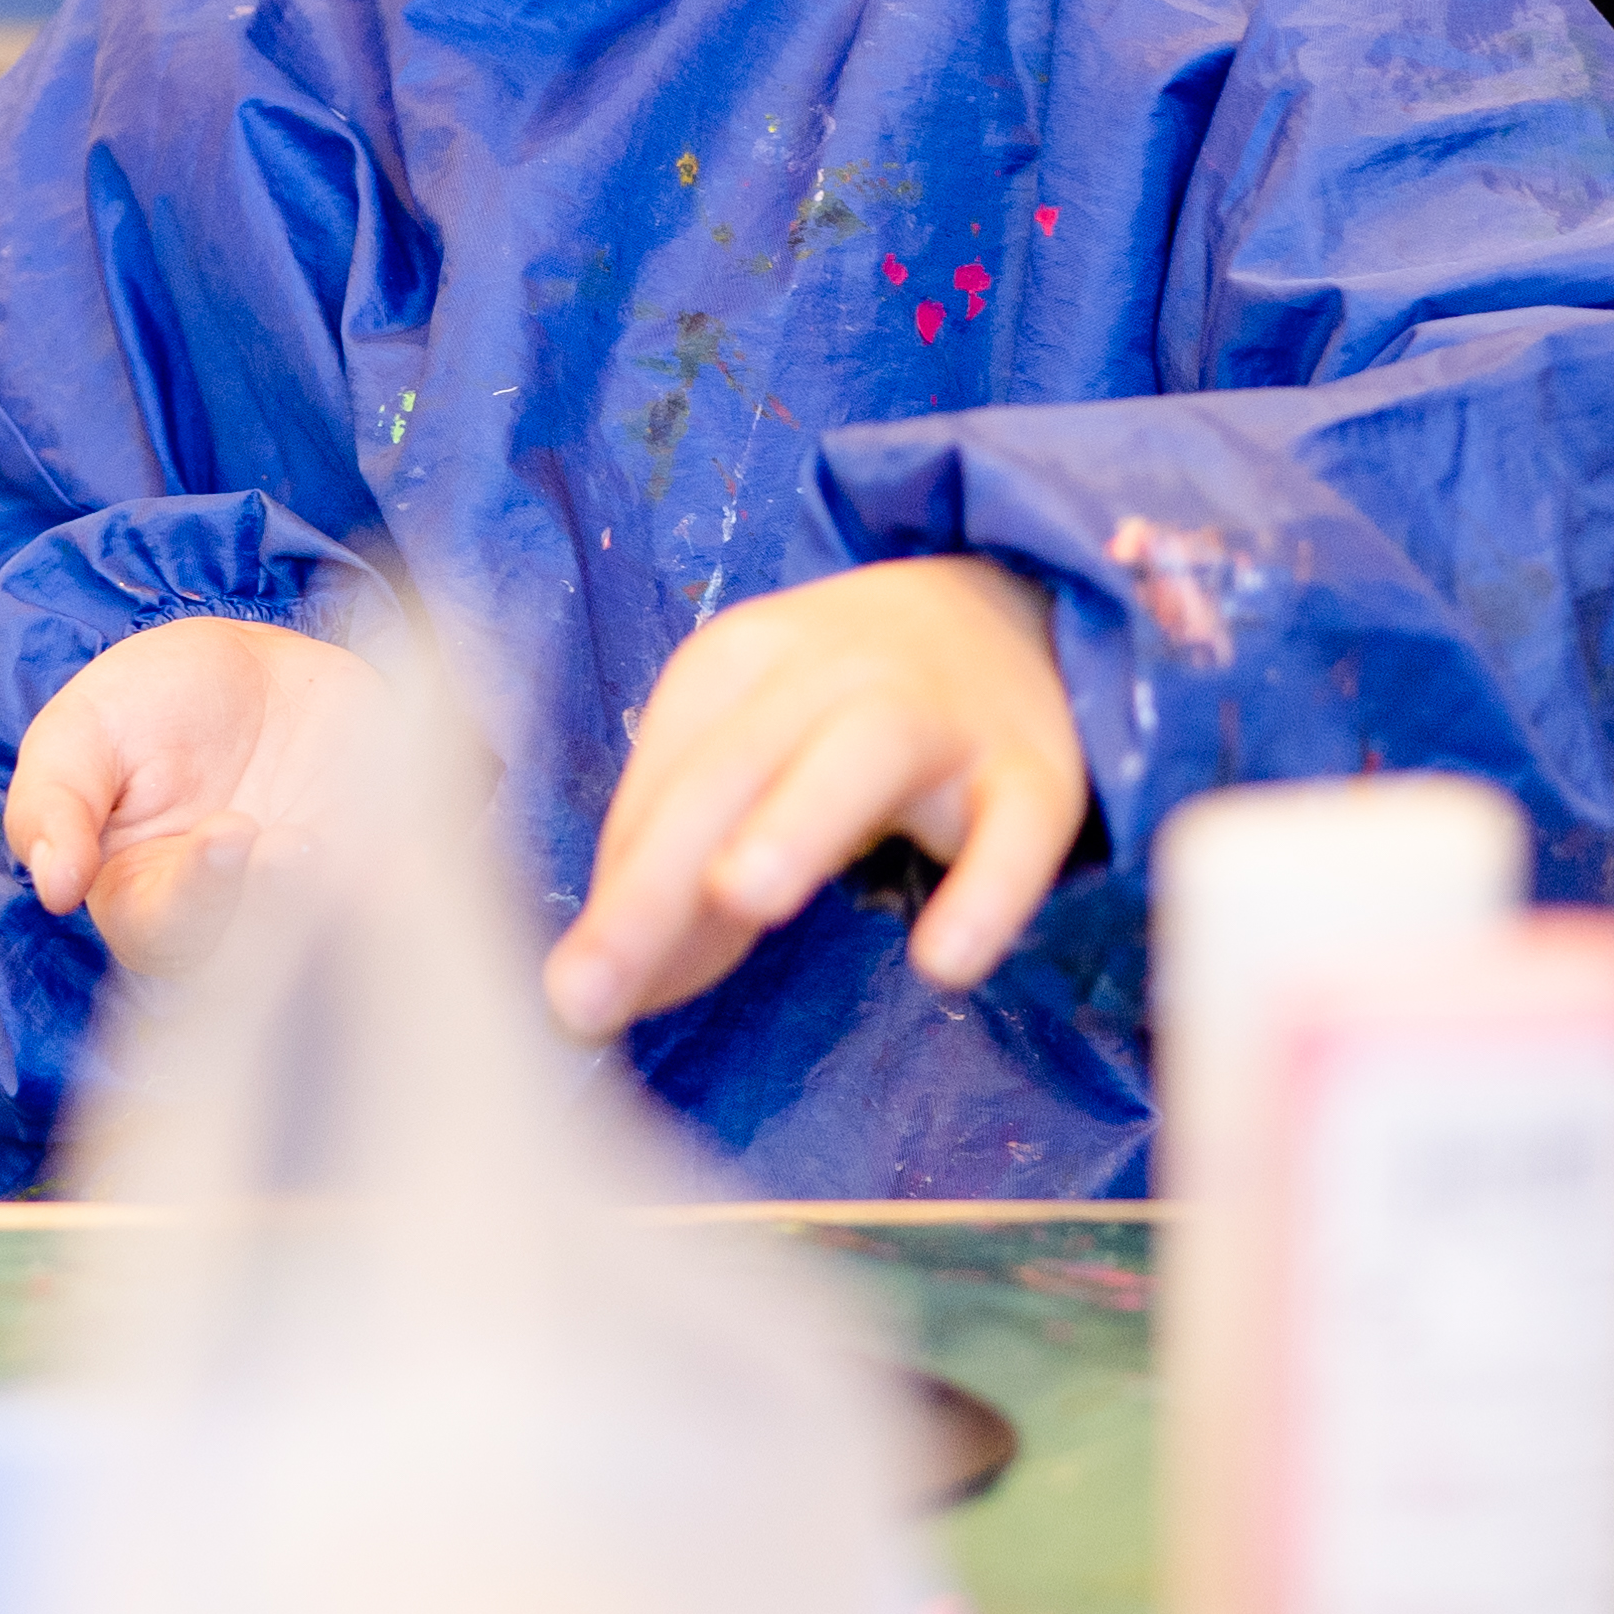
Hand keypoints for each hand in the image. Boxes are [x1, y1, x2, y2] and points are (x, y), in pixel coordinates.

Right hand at [8, 616, 377, 976]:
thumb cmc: (151, 707)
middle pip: (252, 947)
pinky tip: (394, 839)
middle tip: (288, 848)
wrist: (255, 670)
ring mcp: (307, 902)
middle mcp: (230, 918)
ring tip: (330, 839)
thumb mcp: (82, 732)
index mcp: (147, 899)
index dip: (195, 894)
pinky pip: (395, 897)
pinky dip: (399, 877)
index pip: (165, 928)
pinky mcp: (377, 874)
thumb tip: (53, 884)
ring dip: (334, 896)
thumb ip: (52, 803)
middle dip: (274, 904)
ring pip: (323, 934)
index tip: (224, 837)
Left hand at [546, 558, 1084, 1039]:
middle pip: (733, 767)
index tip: (577, 998)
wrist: (1011, 612)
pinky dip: (988, 891)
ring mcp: (941, 715)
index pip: (666, 777)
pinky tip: (944, 963)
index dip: (617, 886)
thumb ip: (677, 871)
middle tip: (590, 990)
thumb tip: (598, 1001)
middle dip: (656, 880)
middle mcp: (833, 671)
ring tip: (742, 899)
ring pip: (864, 754)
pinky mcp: (1036, 773)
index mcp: (739, 659)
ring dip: (797, 822)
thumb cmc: (840, 710)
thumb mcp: (749, 758)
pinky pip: (1019, 830)